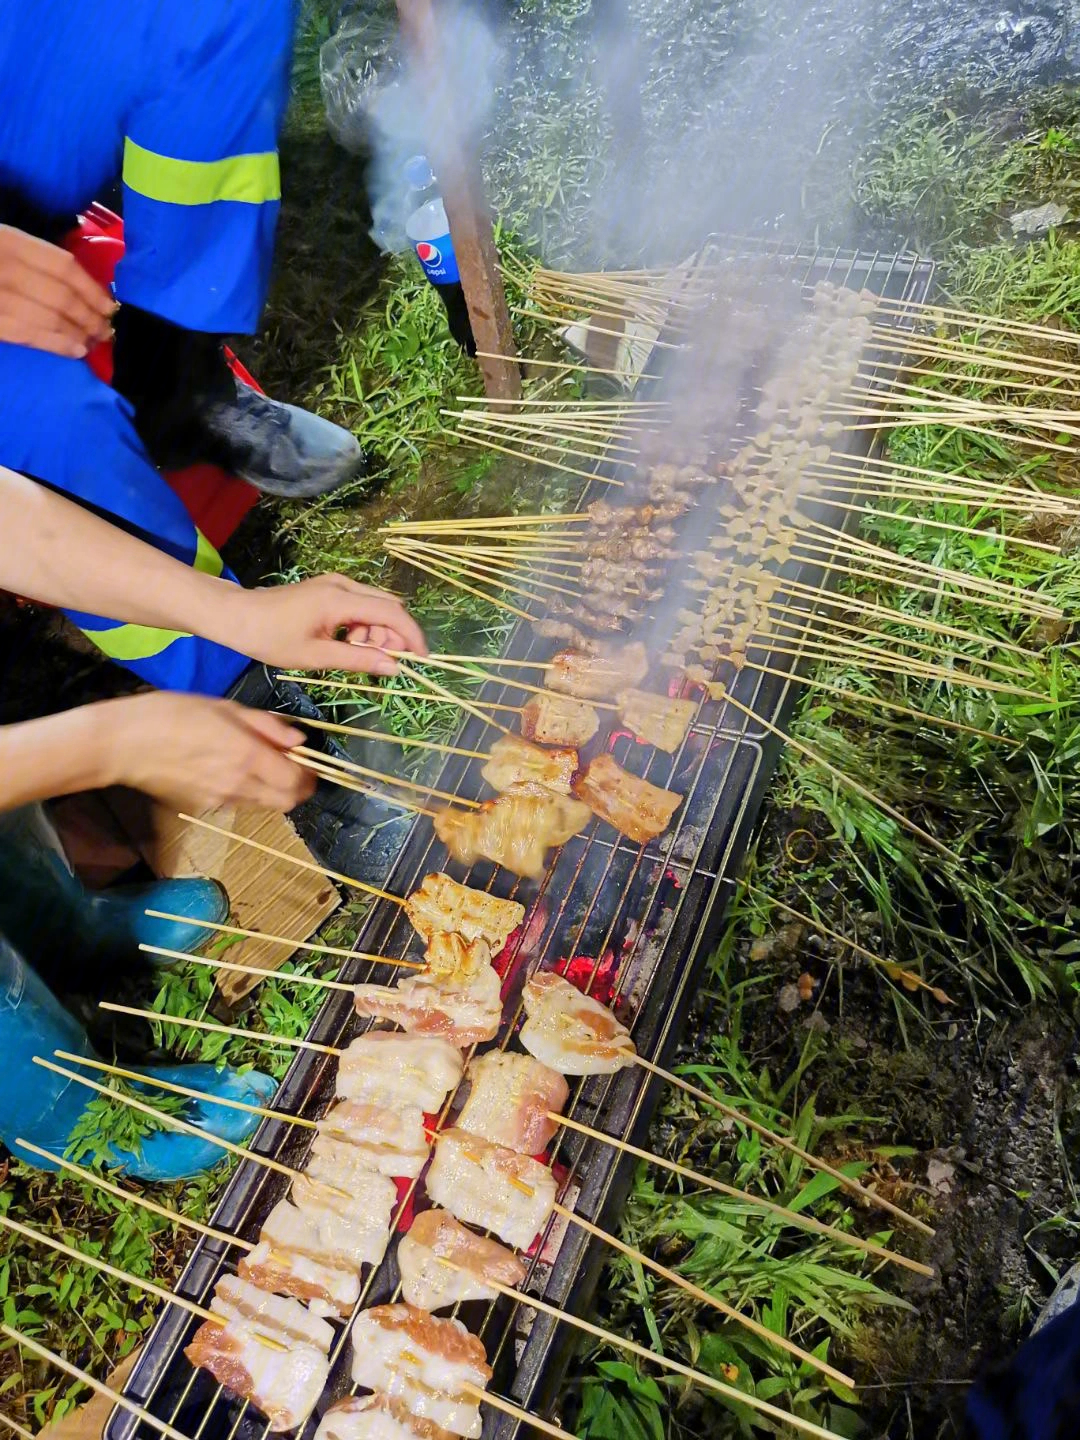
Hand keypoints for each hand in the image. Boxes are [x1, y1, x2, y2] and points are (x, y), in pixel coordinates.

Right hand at [0, 225, 115, 357]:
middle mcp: (4, 266)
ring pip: (50, 317)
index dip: (92, 289)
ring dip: (80, 333)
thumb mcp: (0, 243)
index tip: (110, 305)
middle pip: (62, 296)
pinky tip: (76, 351)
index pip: (63, 267)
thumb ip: (29, 258)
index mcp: (8, 240)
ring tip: (95, 341)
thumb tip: (77, 285)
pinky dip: (57, 344)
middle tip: (107, 330)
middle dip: (91, 316)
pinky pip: (28, 335)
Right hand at [96, 693, 315, 811]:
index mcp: (248, 756)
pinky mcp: (203, 808)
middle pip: (287, 802)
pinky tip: (225, 770)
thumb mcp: (223, 707)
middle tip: (291, 768)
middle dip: (297, 788)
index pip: (298, 780)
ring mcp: (221, 800)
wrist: (122, 744)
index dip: (310, 773)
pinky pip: (237, 803)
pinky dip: (245, 791)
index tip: (308, 761)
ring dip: (271, 790)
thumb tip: (299, 739)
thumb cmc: (171, 713)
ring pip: (264, 805)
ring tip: (255, 764)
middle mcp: (239, 785)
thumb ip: (266, 725)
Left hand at [227, 574, 428, 676]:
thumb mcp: (316, 656)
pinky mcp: (329, 589)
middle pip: (388, 607)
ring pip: (375, 607)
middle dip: (393, 635)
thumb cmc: (270, 638)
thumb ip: (358, 660)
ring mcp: (335, 584)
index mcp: (340, 599)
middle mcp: (343, 585)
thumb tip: (394, 668)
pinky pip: (359, 605)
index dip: (411, 636)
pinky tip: (345, 643)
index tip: (421, 659)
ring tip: (355, 654)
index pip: (392, 613)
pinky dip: (362, 626)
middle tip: (382, 662)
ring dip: (376, 633)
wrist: (236, 616)